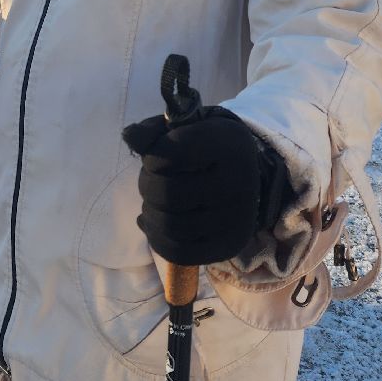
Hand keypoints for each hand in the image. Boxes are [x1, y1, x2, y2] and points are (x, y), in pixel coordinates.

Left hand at [122, 107, 265, 266]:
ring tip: (155, 202)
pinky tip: (158, 223)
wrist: (250, 176)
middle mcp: (239, 182)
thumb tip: (130, 137)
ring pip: (170, 225)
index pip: (170, 154)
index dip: (152, 157)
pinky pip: (178, 252)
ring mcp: (235, 219)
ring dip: (151, 213)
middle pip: (167, 193)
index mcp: (228, 143)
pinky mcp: (228, 247)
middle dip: (147, 186)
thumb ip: (155, 130)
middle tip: (152, 180)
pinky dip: (158, 239)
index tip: (156, 157)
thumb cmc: (208, 149)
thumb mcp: (187, 128)